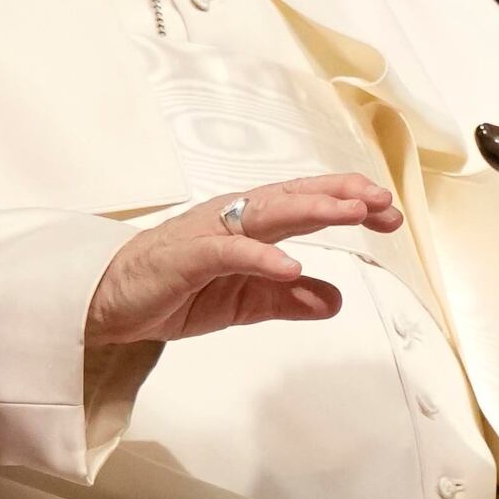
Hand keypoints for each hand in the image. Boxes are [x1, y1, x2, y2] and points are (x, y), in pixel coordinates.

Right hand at [85, 174, 402, 348]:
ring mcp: (209, 234)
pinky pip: (229, 253)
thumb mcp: (244, 302)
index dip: (348, 203)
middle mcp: (233, 218)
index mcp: (249, 224)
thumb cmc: (173, 290)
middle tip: (384, 203)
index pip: (306, 204)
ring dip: (314, 211)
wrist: (109, 302)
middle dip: (342, 196)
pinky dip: (261, 256)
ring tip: (354, 213)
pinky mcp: (187, 257)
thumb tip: (334, 300)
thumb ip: (288, 298)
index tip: (389, 214)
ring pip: (268, 214)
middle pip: (295, 197)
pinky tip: (293, 265)